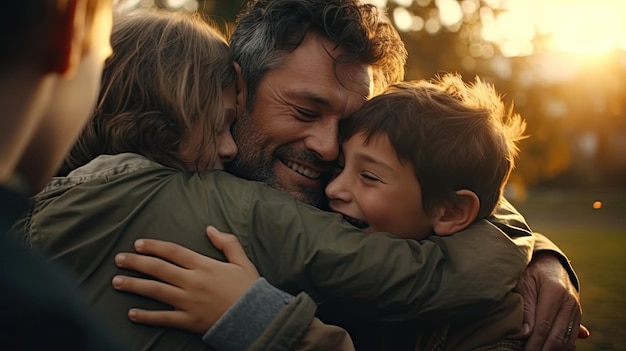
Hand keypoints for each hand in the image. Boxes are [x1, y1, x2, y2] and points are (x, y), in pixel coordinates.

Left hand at [111, 226, 258, 333]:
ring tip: (116, 282)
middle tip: (118, 259)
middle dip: (136, 262)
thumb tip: (210, 228)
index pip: (173, 251)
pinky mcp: (188, 321)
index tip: (138, 244)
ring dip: (134, 285)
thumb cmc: (249, 288)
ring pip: (155, 291)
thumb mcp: (242, 261)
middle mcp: (192, 281)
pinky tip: (131, 313)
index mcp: (204, 265)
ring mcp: (188, 302)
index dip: (154, 246)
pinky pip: (163, 318)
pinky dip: (146, 316)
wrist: (256, 317)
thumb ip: (227, 243)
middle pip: (158, 269)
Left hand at [515, 252, 589, 349]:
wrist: (551, 263)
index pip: (544, 325)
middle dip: (543, 349)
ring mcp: (576, 309)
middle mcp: (569, 302)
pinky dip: (562, 347)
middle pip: (557, 335)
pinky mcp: (577, 315)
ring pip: (567, 339)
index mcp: (555, 292)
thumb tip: (525, 333)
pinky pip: (571, 336)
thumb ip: (525, 307)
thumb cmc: (532, 272)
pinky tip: (551, 350)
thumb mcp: (524, 283)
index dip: (534, 342)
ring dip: (554, 350)